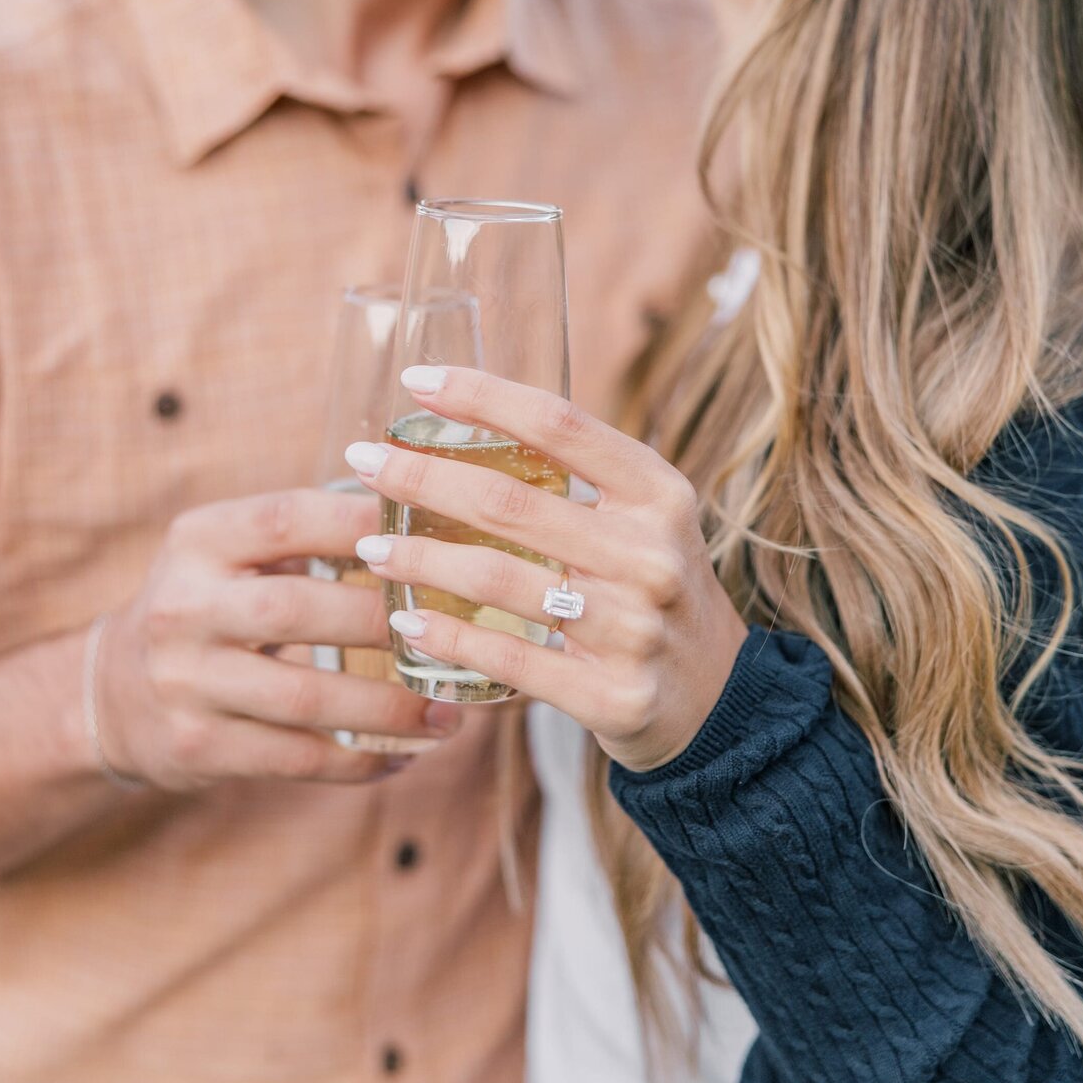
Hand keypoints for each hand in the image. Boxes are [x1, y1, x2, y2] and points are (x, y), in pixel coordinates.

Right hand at [97, 489, 459, 790]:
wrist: (113, 694)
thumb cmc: (209, 605)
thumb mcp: (228, 551)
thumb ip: (305, 533)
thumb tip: (423, 517)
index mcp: (199, 541)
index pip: (285, 518)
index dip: (359, 523)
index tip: (431, 530)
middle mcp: (183, 607)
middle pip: (297, 609)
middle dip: (382, 621)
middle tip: (451, 631)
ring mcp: (186, 682)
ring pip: (304, 699)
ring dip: (387, 709)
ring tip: (446, 715)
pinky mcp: (198, 746)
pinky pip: (295, 758)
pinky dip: (358, 761)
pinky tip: (404, 755)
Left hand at [347, 370, 746, 772]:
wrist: (721, 703)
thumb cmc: (655, 592)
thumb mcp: (645, 521)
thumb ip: (581, 480)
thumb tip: (468, 423)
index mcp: (658, 494)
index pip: (559, 423)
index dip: (482, 395)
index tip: (416, 378)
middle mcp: (651, 554)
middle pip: (511, 501)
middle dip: (421, 477)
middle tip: (362, 463)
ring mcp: (634, 628)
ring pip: (499, 579)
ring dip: (419, 559)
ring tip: (369, 547)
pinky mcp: (613, 695)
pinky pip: (510, 658)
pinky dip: (449, 637)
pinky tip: (405, 620)